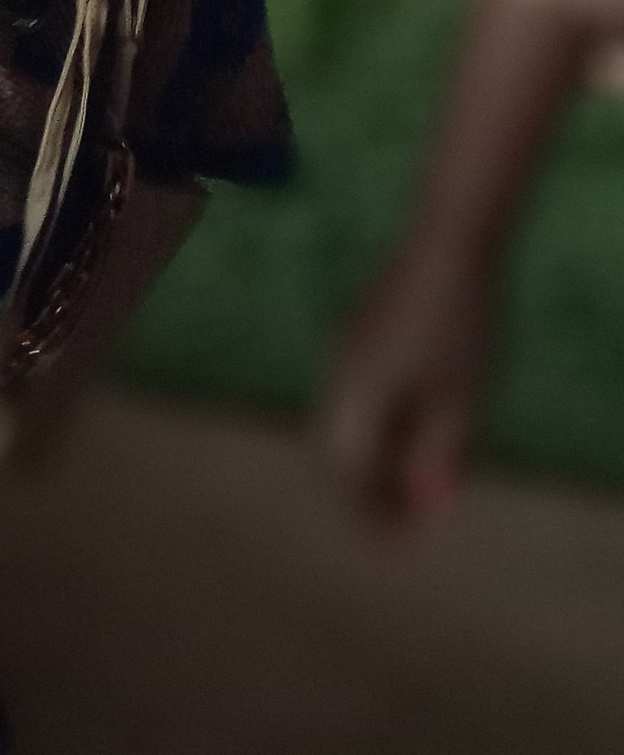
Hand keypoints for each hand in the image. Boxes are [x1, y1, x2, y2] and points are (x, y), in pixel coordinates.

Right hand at [320, 240, 490, 529]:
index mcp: (356, 397)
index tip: (399, 550)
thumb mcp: (461, 404)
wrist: (447, 244)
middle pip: (333, 455)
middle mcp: (336, 376)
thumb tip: (422, 504)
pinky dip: (371, 432)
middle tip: (401, 525)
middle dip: (363, 496)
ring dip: (367, 463)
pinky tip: (406, 437)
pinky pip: (350, 400)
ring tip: (408, 488)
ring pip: (339, 427)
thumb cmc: (460, 328)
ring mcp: (341, 351)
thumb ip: (437, 457)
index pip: (349, 479)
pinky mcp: (354, 335)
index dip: (372, 520)